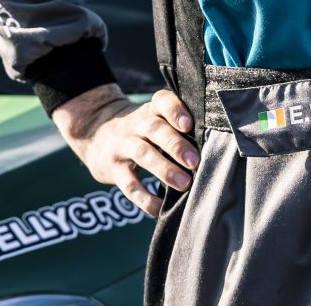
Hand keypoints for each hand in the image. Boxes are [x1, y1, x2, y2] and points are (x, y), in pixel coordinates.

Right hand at [52, 83, 199, 216]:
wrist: (97, 134)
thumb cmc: (142, 128)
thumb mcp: (154, 117)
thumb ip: (178, 126)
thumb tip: (214, 145)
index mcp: (151, 109)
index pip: (162, 101)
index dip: (175, 111)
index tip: (189, 125)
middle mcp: (136, 124)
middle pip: (155, 130)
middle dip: (176, 146)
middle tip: (195, 162)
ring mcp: (122, 146)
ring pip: (143, 154)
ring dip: (164, 169)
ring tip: (184, 184)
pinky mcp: (113, 170)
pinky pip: (128, 185)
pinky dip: (144, 198)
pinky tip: (159, 209)